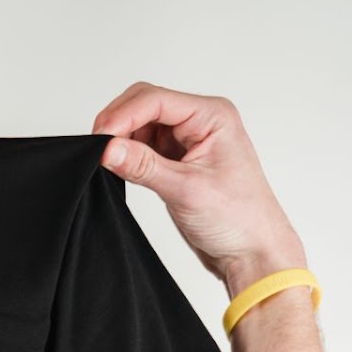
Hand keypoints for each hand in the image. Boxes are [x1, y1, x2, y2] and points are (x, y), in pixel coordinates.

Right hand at [92, 82, 306, 292]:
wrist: (252, 251)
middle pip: (145, 104)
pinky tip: (122, 170)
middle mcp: (200, 121)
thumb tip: (107, 149)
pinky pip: (144, 146)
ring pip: (141, 124)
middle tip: (99, 150)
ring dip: (122, 140)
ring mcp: (187, 140)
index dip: (122, 116)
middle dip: (119, 123)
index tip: (99, 140)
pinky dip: (128, 155)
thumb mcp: (186, 190)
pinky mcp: (177, 160)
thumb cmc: (239, 219)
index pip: (155, 100)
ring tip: (110, 165)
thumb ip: (143, 166)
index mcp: (212, 116)